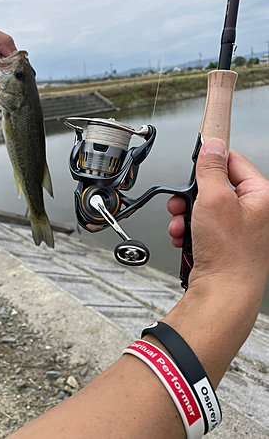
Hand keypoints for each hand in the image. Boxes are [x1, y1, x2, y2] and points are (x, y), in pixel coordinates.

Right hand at [168, 139, 268, 293]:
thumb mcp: (214, 200)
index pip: (233, 161)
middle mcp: (252, 211)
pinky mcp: (223, 242)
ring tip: (180, 225)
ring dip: (185, 215)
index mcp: (259, 195)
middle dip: (190, 195)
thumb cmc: (228, 254)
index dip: (209, 162)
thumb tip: (213, 145)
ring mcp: (237, 228)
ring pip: (203, 207)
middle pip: (214, 186)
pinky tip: (183, 238)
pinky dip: (188, 230)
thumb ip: (211, 169)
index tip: (194, 163)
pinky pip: (201, 226)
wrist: (222, 294)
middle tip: (181, 203)